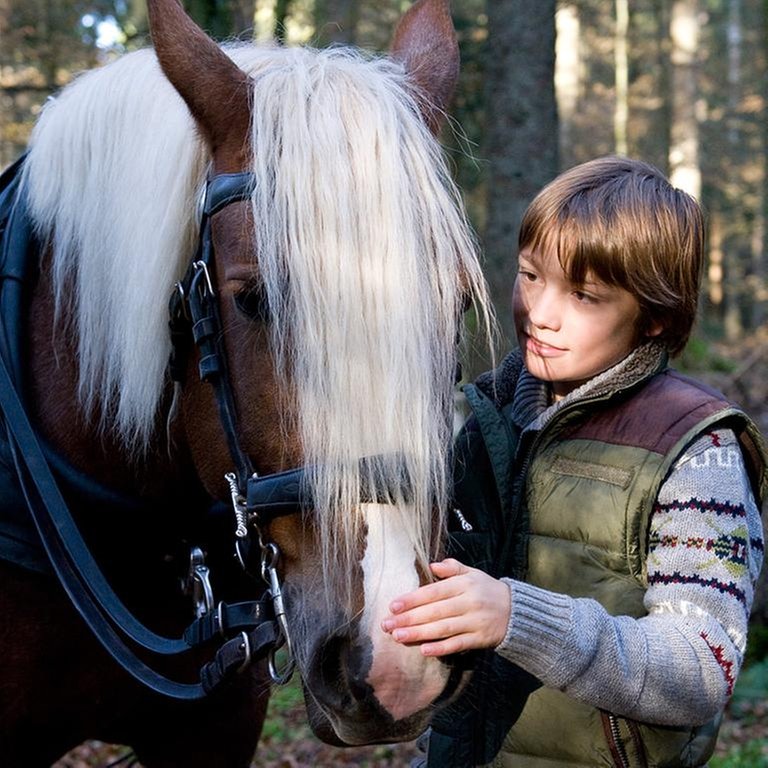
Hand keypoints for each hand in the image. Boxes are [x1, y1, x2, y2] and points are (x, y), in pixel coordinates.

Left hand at [380, 558, 510, 656]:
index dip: (412, 599)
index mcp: (464, 584)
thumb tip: (432, 565)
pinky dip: (441, 648)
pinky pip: (458, 644)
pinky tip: (424, 650)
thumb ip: (452, 568)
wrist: (517, 611)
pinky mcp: (480, 638)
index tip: (392, 606)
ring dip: (419, 633)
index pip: (434, 591)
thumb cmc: (487, 590)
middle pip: (434, 611)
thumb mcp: (472, 573)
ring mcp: (475, 621)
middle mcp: (468, 602)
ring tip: (398, 637)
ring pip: (443, 628)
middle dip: (409, 619)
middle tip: (387, 625)